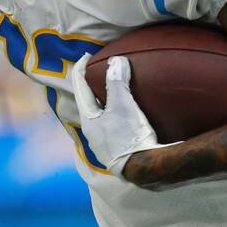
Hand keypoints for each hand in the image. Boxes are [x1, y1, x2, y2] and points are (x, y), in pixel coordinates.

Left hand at [71, 55, 165, 178]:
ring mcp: (106, 142)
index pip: (80, 89)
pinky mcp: (119, 148)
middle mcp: (94, 132)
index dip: (81, 70)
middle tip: (100, 70)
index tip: (86, 56)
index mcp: (88, 120)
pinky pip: (114, 123)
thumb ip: (117, 83)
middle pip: (90, 102)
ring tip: (114, 88)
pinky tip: (128, 111)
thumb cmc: (129, 138)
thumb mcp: (122, 107)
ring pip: (102, 114)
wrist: (146, 169)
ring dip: (106, 99)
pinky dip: (117, 111)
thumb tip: (116, 61)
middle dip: (93, 86)